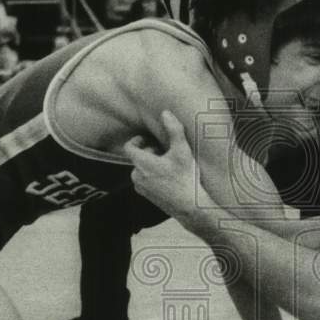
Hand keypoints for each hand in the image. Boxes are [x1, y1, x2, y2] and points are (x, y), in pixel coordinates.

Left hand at [122, 110, 207, 224]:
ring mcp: (141, 188)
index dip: (138, 140)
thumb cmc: (185, 178)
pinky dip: (154, 176)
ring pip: (142, 170)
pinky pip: (146, 181)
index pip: (129, 147)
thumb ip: (173, 129)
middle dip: (150, 152)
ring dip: (152, 165)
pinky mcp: (147, 197)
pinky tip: (170, 178)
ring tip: (169, 165)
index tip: (149, 138)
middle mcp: (136, 176)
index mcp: (141, 163)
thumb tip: (165, 113)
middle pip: (138, 158)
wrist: (190, 207)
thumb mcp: (182, 150)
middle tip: (166, 152)